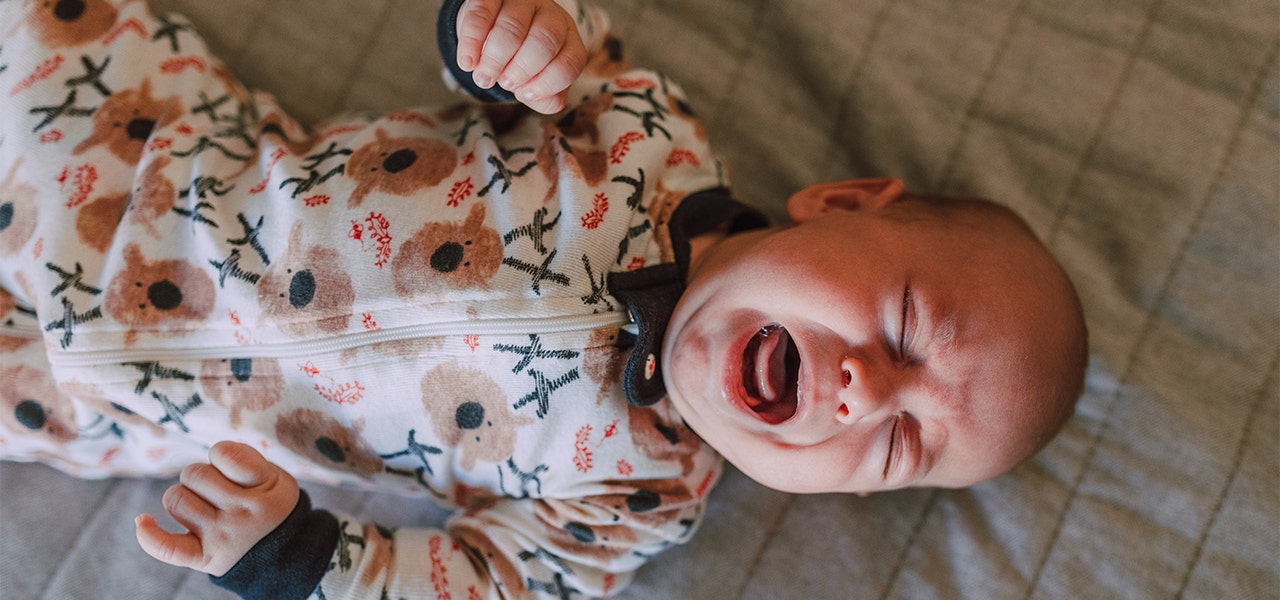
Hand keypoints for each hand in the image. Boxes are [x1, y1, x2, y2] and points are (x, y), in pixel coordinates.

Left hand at [135, 441, 298, 576]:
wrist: (283, 554)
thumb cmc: (270, 505)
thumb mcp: (276, 477)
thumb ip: (245, 459)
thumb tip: (212, 453)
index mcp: (264, 488)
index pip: (223, 453)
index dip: (220, 455)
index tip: (230, 466)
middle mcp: (242, 513)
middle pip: (194, 474)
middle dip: (200, 476)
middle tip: (218, 489)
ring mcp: (221, 537)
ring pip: (176, 499)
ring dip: (184, 497)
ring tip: (204, 506)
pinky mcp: (204, 558)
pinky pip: (167, 547)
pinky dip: (149, 535)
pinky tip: (142, 521)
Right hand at [455, 0, 586, 113]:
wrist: (491, 30)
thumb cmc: (520, 60)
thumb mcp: (537, 79)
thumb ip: (546, 96)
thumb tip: (548, 101)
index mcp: (567, 40)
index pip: (569, 62)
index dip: (547, 83)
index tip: (524, 95)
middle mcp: (550, 16)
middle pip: (544, 41)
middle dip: (522, 69)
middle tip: (504, 84)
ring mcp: (522, 2)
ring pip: (513, 26)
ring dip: (495, 58)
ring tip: (483, 78)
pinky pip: (482, 14)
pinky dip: (472, 42)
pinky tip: (467, 63)